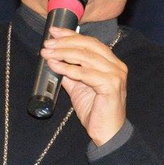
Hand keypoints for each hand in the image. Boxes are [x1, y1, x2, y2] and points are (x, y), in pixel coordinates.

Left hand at [40, 27, 127, 145]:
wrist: (107, 132)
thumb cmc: (95, 110)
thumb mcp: (78, 87)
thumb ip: (69, 73)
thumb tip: (53, 60)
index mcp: (111, 62)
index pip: (90, 42)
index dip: (71, 35)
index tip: (53, 32)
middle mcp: (116, 66)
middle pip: (88, 46)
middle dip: (65, 42)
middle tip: (47, 44)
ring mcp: (115, 75)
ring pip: (86, 57)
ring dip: (63, 53)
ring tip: (47, 54)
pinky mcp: (111, 86)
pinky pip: (85, 74)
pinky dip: (68, 68)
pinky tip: (55, 66)